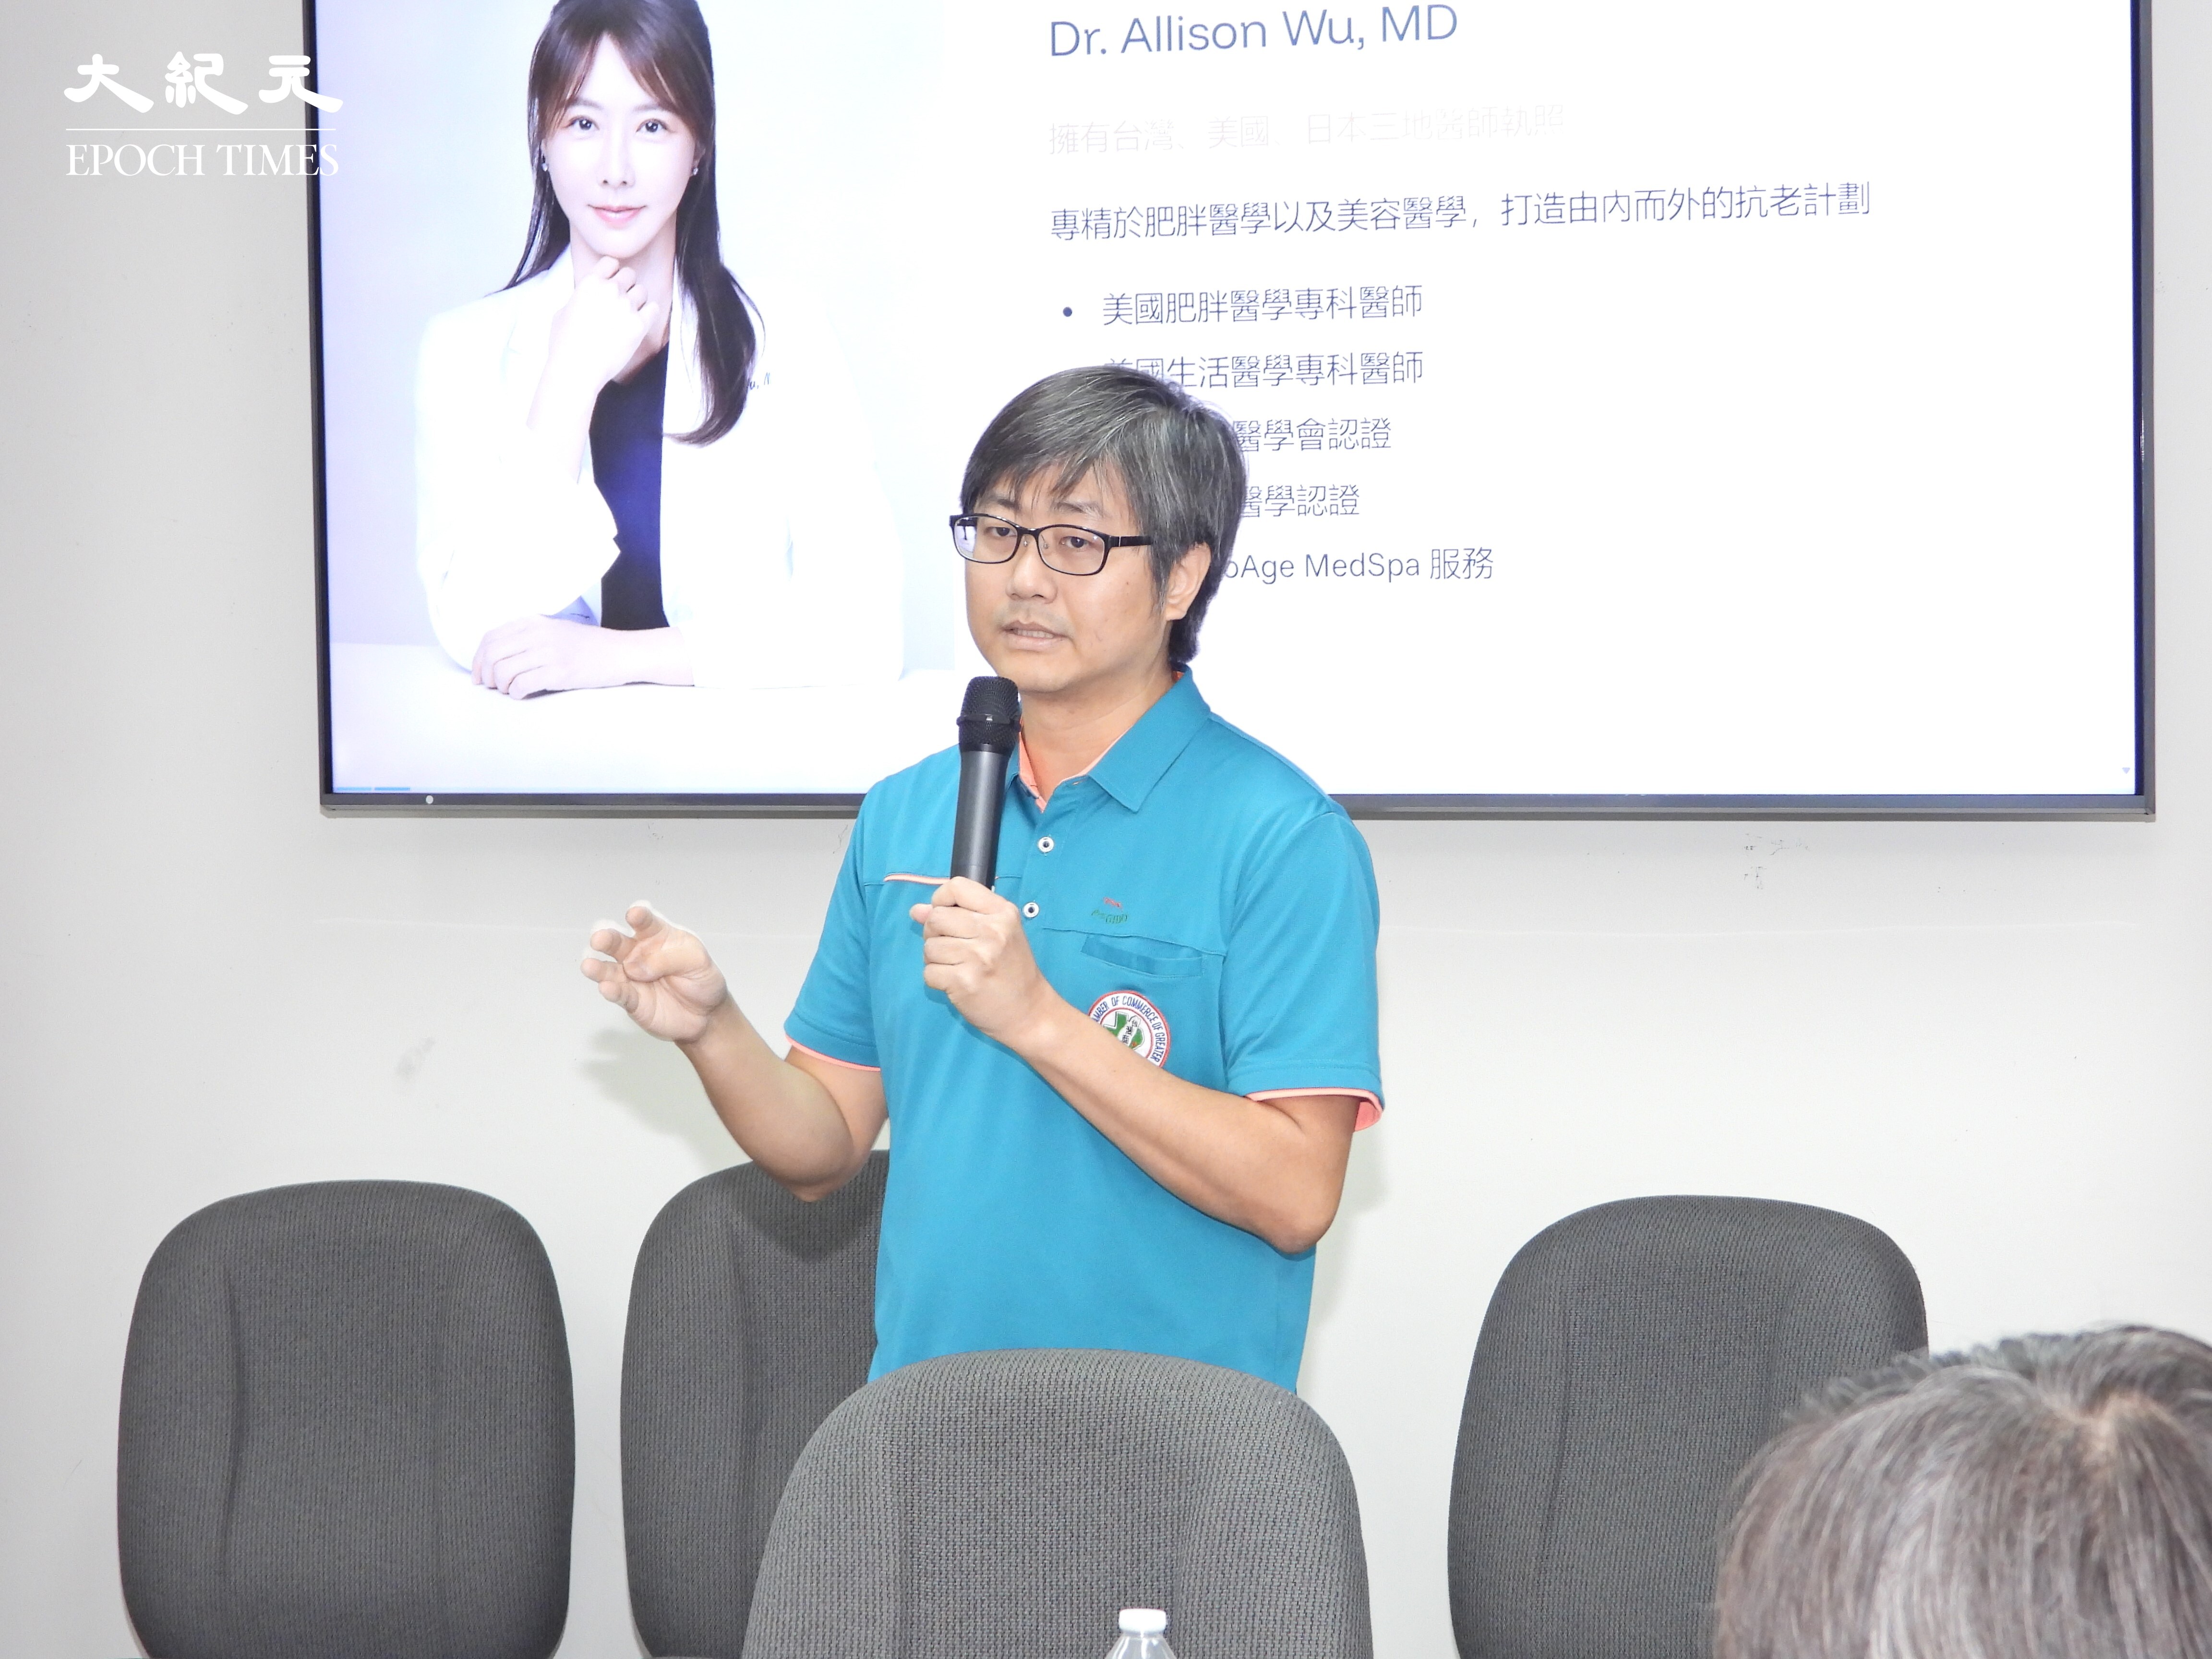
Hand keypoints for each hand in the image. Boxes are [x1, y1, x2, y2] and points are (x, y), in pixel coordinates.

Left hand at [471, 617, 689, 697]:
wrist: (622, 653)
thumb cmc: (589, 646)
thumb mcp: (555, 631)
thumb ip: (528, 637)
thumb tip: (497, 659)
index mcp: (534, 622)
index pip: (490, 638)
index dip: (478, 659)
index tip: (479, 675)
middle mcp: (538, 634)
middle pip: (491, 654)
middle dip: (485, 674)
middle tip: (491, 686)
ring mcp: (549, 652)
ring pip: (503, 671)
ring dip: (501, 686)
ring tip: (511, 690)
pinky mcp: (559, 672)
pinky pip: (521, 684)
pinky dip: (516, 693)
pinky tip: (523, 694)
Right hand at [543, 254, 659, 396]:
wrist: (576, 369)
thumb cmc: (565, 344)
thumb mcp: (563, 311)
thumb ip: (580, 297)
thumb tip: (587, 297)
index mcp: (589, 283)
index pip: (611, 262)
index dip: (613, 271)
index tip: (612, 281)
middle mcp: (610, 290)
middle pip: (629, 274)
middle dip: (626, 286)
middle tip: (620, 302)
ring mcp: (626, 306)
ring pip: (642, 290)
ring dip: (637, 300)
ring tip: (628, 315)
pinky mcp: (639, 325)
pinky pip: (653, 309)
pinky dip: (648, 313)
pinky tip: (639, 322)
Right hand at [581, 904, 728, 1044]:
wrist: (706, 1014)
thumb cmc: (701, 979)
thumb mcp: (697, 961)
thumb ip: (669, 959)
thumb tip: (636, 966)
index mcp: (657, 936)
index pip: (646, 922)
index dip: (639, 917)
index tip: (635, 915)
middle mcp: (639, 953)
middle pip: (618, 943)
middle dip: (607, 939)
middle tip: (600, 939)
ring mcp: (631, 977)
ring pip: (609, 970)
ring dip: (598, 968)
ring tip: (589, 966)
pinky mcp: (631, 1001)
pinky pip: (619, 994)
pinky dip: (611, 991)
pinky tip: (606, 988)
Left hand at [910, 878, 1058, 1044]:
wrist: (1029, 1011)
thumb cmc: (1012, 969)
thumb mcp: (996, 934)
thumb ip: (958, 916)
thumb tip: (916, 910)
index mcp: (1002, 912)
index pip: (957, 887)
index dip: (941, 900)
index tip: (947, 917)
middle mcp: (992, 930)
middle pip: (937, 917)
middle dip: (934, 933)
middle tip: (951, 947)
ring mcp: (978, 957)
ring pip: (929, 947)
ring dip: (935, 959)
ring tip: (956, 966)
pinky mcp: (964, 981)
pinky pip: (929, 972)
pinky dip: (936, 979)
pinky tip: (955, 983)